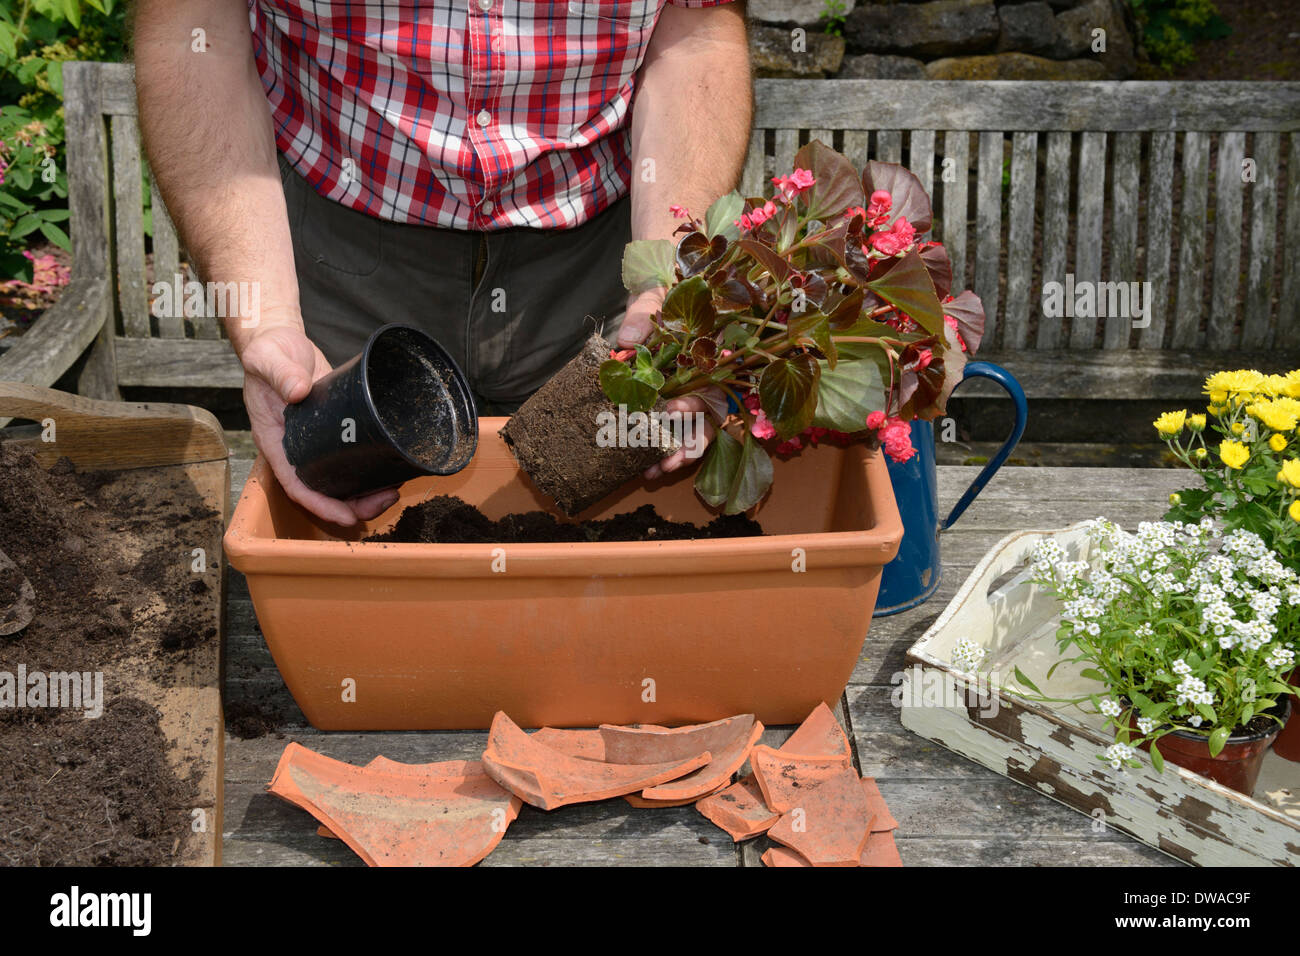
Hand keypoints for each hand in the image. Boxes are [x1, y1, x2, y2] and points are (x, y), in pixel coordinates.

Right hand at [240, 325, 399, 525]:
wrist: (280, 340)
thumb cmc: (268, 351)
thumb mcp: (267, 359)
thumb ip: (280, 374)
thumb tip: (298, 391)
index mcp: (274, 439)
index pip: (295, 484)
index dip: (320, 504)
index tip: (346, 516)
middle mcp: (295, 447)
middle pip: (322, 488)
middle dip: (353, 504)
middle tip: (385, 501)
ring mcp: (314, 440)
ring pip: (338, 477)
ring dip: (364, 491)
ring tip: (392, 492)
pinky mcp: (332, 429)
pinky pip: (348, 456)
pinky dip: (368, 466)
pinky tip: (389, 468)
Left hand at [615, 289, 719, 479]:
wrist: (657, 292)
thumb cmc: (662, 294)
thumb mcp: (654, 296)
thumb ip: (643, 314)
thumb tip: (627, 341)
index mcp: (710, 354)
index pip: (712, 386)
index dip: (697, 405)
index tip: (672, 410)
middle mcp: (706, 379)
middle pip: (709, 420)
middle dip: (691, 444)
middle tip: (668, 460)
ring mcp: (691, 394)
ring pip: (695, 433)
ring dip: (678, 455)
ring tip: (655, 472)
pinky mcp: (673, 405)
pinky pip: (675, 434)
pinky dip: (662, 452)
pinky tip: (646, 470)